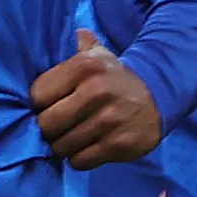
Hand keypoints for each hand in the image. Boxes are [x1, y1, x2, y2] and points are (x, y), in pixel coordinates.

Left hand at [32, 28, 162, 168]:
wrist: (158, 97)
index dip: (38, 103)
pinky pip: (81, 161)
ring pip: (62, 146)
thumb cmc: (113, 77)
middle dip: (47, 129)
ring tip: (70, 137)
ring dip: (62, 146)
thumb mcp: (95, 54)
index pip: (38, 95)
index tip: (48, 104)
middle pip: (47, 124)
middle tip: (56, 126)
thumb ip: (70, 45)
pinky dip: (78, 158)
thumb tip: (46, 34)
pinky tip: (86, 147)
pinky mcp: (120, 145)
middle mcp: (97, 92)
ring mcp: (109, 120)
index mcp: (85, 67)